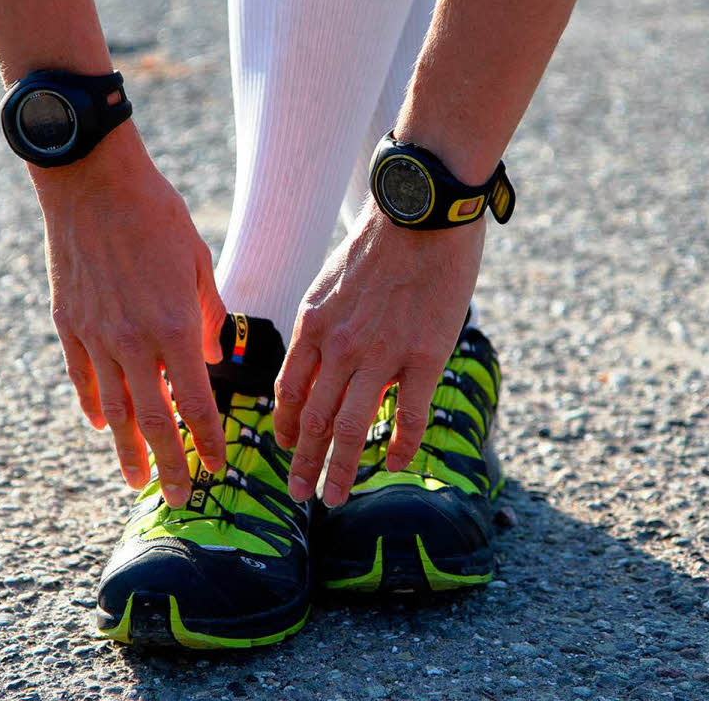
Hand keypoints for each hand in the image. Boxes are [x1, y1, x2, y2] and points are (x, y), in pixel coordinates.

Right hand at [33, 126, 226, 506]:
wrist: (92, 182)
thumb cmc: (157, 216)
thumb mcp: (197, 263)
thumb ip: (209, 317)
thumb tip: (216, 359)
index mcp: (174, 328)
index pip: (196, 404)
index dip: (208, 441)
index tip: (218, 466)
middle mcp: (134, 343)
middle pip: (156, 422)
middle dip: (171, 466)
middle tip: (181, 499)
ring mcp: (95, 338)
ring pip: (115, 411)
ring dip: (128, 450)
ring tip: (136, 481)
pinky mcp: (68, 325)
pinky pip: (83, 379)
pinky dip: (94, 406)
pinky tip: (102, 426)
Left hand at [274, 206, 484, 506]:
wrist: (420, 212)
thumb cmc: (379, 244)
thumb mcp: (330, 281)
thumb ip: (323, 322)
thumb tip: (320, 353)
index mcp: (313, 325)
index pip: (289, 390)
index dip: (284, 426)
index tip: (285, 448)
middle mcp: (340, 345)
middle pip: (313, 418)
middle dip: (303, 462)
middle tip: (299, 493)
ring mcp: (381, 353)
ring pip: (351, 427)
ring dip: (340, 468)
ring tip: (334, 497)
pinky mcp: (424, 355)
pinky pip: (407, 415)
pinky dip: (399, 445)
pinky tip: (395, 463)